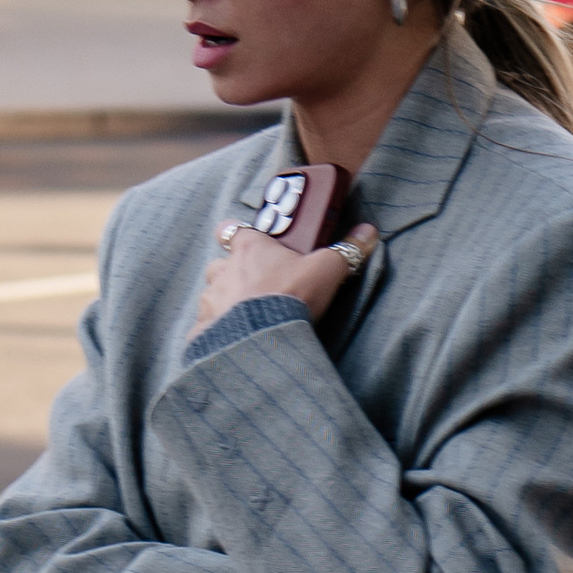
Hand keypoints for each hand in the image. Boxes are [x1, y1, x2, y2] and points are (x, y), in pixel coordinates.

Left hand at [193, 218, 376, 331]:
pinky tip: (235, 342)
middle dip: (231, 274)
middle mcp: (223, 271)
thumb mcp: (326, 270)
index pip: (230, 229)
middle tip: (255, 287)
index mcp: (248, 249)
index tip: (247, 242)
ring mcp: (211, 301)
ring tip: (247, 319)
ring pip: (213, 296)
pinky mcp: (204, 330)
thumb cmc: (290, 296)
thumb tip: (368, 232)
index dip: (236, 234)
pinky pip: (209, 328)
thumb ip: (346, 251)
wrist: (262, 339)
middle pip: (219, 265)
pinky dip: (219, 332)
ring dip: (226, 304)